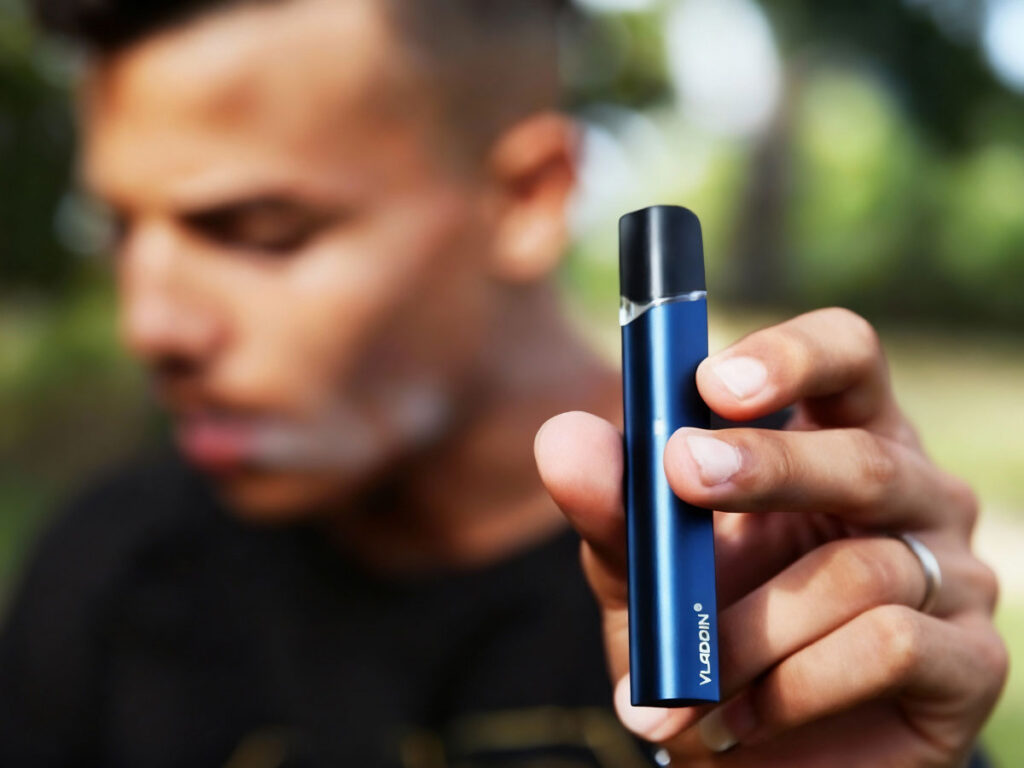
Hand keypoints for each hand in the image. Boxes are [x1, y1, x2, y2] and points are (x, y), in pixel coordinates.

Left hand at [534, 308, 1006, 766]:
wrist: (756, 756)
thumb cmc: (706, 636)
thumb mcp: (647, 572)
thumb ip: (615, 506)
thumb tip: (562, 439)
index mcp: (838, 439)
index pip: (848, 356)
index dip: (790, 355)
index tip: (712, 382)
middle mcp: (911, 493)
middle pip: (864, 455)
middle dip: (766, 468)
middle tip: (682, 473)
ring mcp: (952, 574)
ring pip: (859, 570)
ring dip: (747, 629)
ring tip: (681, 681)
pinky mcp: (969, 661)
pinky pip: (889, 646)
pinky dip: (792, 685)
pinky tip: (737, 719)